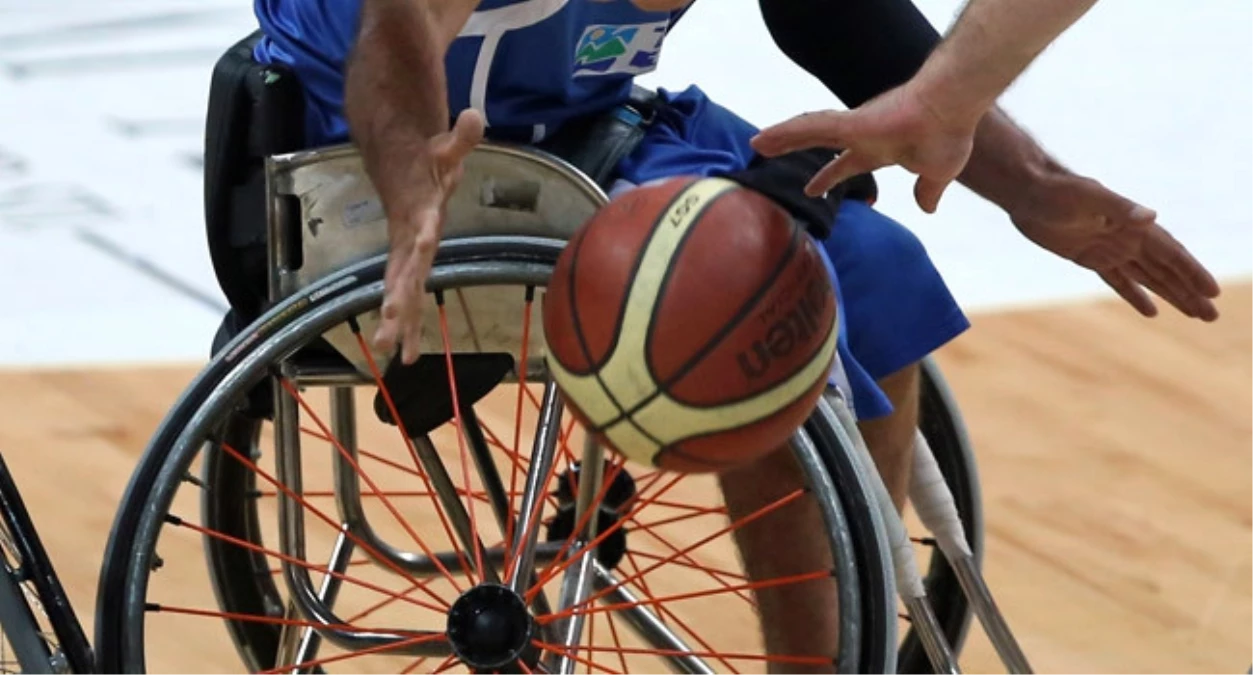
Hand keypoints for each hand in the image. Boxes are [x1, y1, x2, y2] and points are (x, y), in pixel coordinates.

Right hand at [372, 109, 485, 363]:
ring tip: (400, 356)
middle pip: (401, 275)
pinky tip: (408, 353)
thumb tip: (474, 115)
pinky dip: (409, 324)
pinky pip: (409, 297)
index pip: (418, 234)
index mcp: (417, 214)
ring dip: (402, 324)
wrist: (399, 163)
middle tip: (388, 333)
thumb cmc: (426, 158)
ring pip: (403, 294)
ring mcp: (407, 256)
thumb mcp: (445, 146)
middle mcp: (408, 241)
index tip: (417, 261)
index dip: (418, 247)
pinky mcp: (409, 265)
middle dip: (397, 304)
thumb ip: (460, 136)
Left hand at [750, 83, 980, 212]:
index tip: (812, 189)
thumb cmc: (947, 135)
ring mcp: (853, 126)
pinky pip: (810, 126)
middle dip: (793, 150)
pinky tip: (765, 137)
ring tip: (756, 144)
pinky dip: (786, 131)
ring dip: (781, 138)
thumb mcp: (937, 173)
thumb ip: (928, 190)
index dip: (828, 177)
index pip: (845, 165)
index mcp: (879, 149)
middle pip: (817, 143)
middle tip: (770, 156)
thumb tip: (928, 208)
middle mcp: (861, 135)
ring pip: (808, 130)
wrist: (951, 111)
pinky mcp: (850, 122)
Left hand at [1010, 170, 1219, 320]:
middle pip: (1166, 270)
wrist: (1027, 191)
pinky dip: (1136, 296)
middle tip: (1212, 316)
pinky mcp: (1090, 257)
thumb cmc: (1057, 190)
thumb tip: (1151, 217)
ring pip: (1148, 278)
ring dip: (1172, 295)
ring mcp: (1110, 248)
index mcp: (1134, 225)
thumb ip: (1119, 208)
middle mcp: (1128, 237)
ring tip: (1196, 315)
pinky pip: (1119, 281)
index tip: (1212, 292)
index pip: (1171, 254)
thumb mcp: (1087, 197)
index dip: (1192, 273)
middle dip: (1189, 292)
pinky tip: (1152, 312)